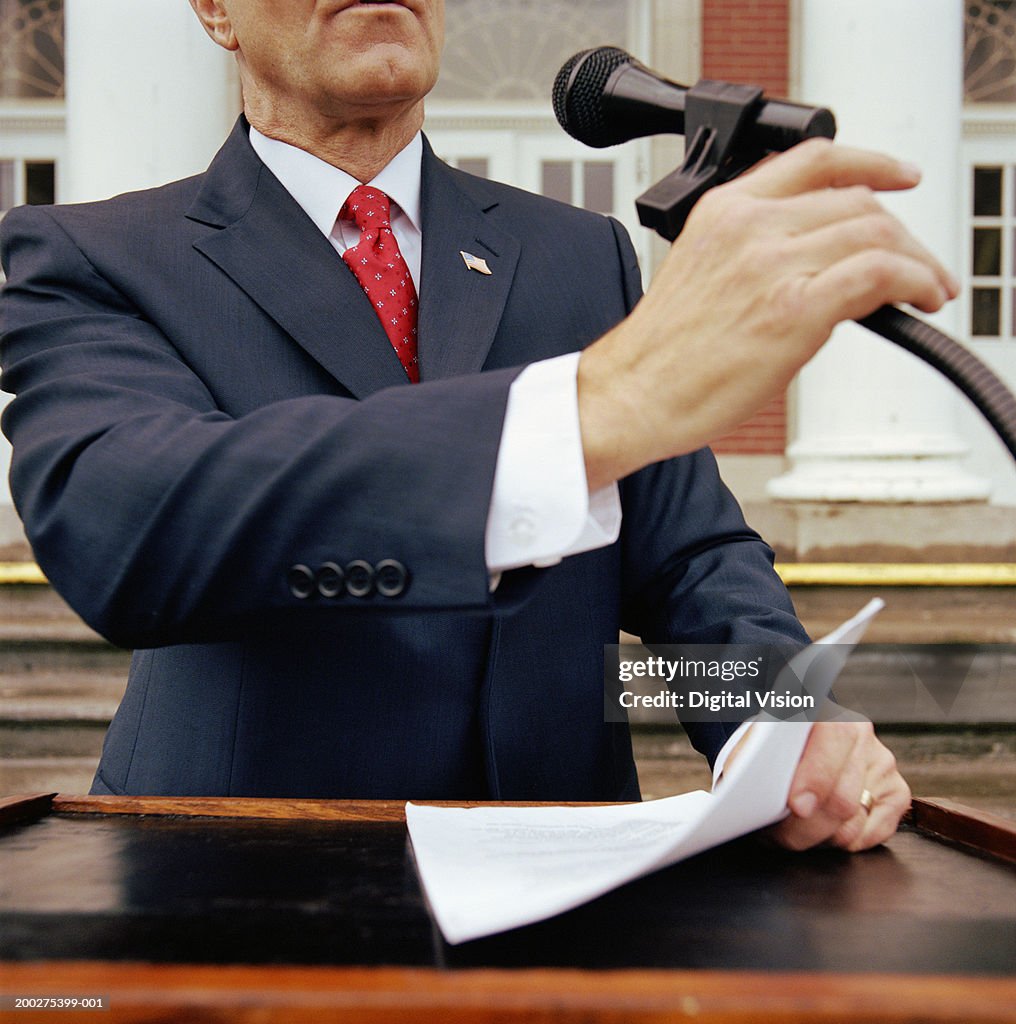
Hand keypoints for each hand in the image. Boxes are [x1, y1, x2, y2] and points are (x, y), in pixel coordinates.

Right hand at [578, 138, 959, 489]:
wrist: (631, 394)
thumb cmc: (661, 353)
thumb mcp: (699, 273)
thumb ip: (755, 251)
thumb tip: (820, 264)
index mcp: (722, 210)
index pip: (813, 158)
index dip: (869, 162)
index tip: (896, 177)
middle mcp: (748, 226)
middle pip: (857, 201)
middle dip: (902, 233)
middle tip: (917, 265)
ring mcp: (772, 264)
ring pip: (876, 231)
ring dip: (917, 260)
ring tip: (927, 288)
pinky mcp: (794, 308)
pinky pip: (879, 272)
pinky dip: (915, 281)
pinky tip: (921, 299)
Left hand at [768, 720, 911, 851]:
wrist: (796, 738)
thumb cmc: (774, 742)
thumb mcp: (759, 738)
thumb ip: (757, 756)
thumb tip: (751, 789)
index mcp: (825, 711)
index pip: (833, 742)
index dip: (816, 779)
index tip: (797, 805)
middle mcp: (860, 734)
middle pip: (842, 799)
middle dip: (803, 827)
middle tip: (773, 835)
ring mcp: (881, 764)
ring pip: (852, 825)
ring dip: (816, 838)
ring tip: (787, 833)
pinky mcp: (895, 792)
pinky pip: (870, 835)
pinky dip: (840, 842)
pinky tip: (817, 832)